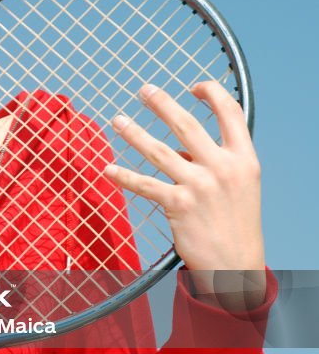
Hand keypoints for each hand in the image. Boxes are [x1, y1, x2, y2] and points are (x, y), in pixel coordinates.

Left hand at [104, 81, 265, 310]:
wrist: (235, 267)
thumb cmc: (235, 223)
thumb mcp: (240, 185)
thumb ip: (215, 161)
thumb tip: (181, 150)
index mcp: (244, 158)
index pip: (230, 112)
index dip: (212, 92)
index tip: (194, 86)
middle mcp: (222, 168)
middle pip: (187, 124)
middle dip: (162, 103)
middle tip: (144, 89)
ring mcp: (199, 186)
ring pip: (158, 151)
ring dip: (134, 133)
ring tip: (117, 120)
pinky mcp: (178, 206)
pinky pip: (145, 185)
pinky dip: (124, 176)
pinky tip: (108, 169)